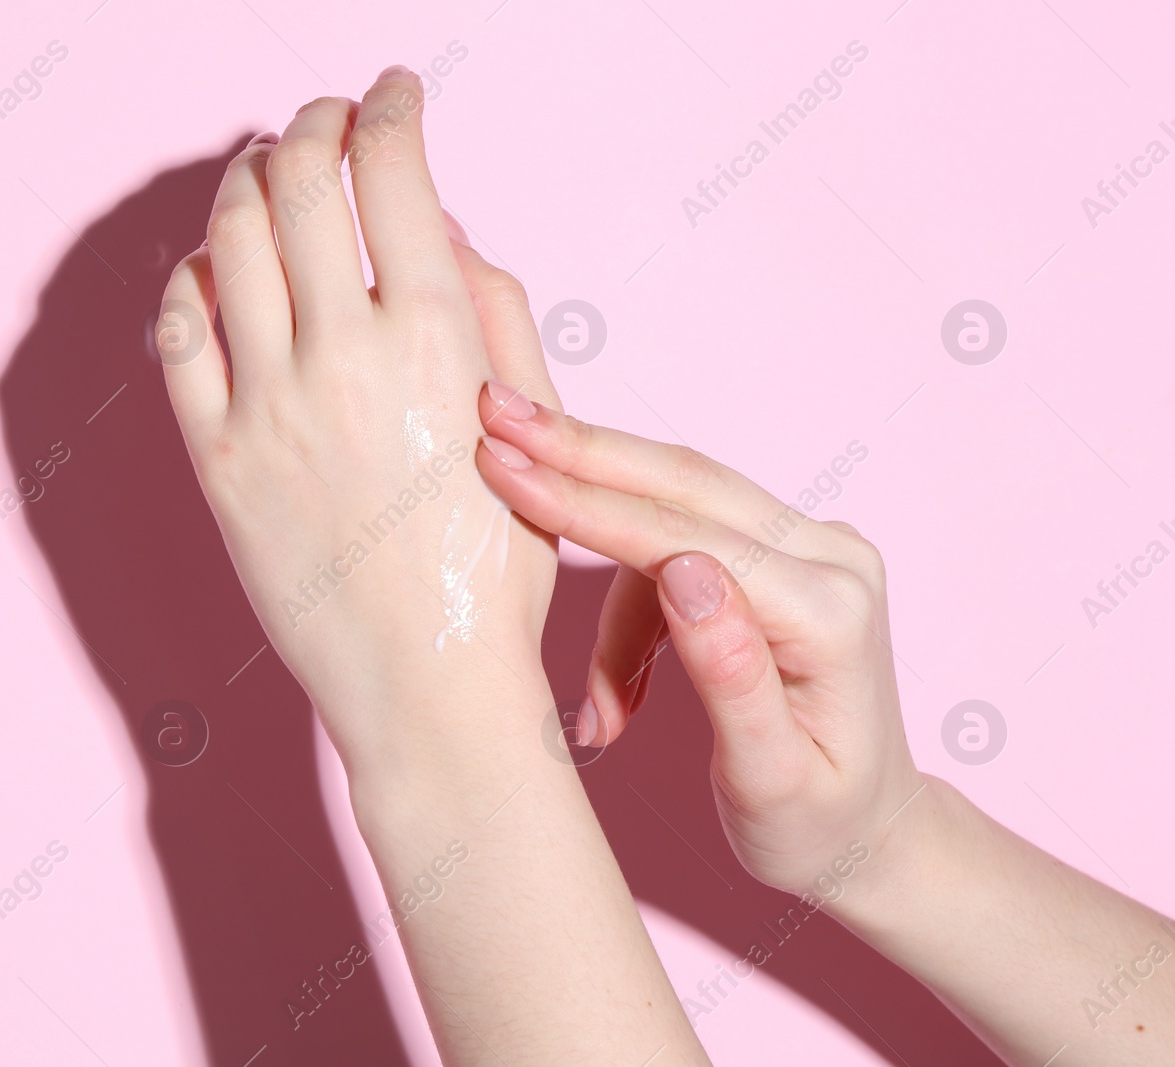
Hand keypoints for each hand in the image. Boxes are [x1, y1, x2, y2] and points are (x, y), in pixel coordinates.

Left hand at [157, 69, 560, 765]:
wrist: (431, 686)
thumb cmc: (501, 567)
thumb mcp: (532, 426)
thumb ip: (492, 308)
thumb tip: (437, 226)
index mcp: (437, 341)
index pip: (395, 171)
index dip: (392, 108)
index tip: (394, 92)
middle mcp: (343, 357)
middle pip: (299, 181)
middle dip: (315, 124)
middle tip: (328, 120)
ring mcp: (267, 408)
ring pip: (229, 238)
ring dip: (248, 180)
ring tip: (268, 174)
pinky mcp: (215, 460)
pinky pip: (177, 334)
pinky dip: (194, 276)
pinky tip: (219, 265)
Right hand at [472, 393, 923, 894]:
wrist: (871, 834)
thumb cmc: (816, 827)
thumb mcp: (769, 780)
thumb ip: (730, 674)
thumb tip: (682, 570)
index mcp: (831, 611)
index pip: (685, 536)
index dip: (586, 501)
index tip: (502, 463)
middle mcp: (833, 557)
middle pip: (684, 484)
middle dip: (579, 451)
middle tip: (494, 413)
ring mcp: (812, 546)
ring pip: (677, 503)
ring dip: (597, 533)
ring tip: (572, 642)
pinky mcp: (783, 553)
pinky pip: (683, 533)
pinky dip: (628, 590)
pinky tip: (614, 678)